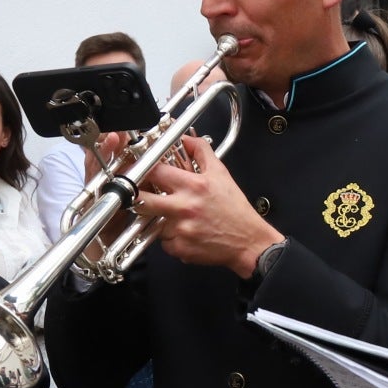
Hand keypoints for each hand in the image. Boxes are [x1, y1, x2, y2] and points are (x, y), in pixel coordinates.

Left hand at [131, 135, 282, 275]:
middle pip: (142, 199)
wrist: (249, 241)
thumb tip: (186, 139)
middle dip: (138, 197)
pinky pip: (164, 242)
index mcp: (193, 186)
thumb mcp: (221, 174)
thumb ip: (202, 152)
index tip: (141, 172)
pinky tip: (185, 233)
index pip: (155, 171)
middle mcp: (184, 207)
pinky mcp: (180, 248)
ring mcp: (180, 229)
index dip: (143, 170)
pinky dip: (171, 239)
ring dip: (158, 220)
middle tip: (143, 196)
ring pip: (152, 223)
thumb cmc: (236, 210)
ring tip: (176, 218)